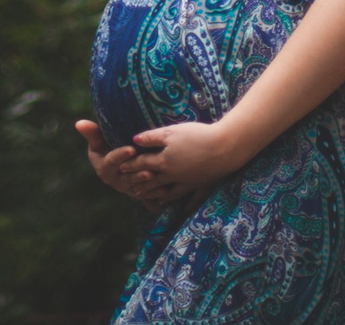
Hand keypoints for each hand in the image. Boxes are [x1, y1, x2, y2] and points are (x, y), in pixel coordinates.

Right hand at [76, 119, 191, 212]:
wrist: (115, 165)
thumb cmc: (105, 147)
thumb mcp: (98, 141)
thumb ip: (92, 133)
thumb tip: (79, 123)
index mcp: (104, 166)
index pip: (111, 161)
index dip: (121, 156)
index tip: (131, 149)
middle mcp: (115, 179)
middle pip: (126, 178)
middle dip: (137, 174)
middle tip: (148, 170)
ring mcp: (127, 187)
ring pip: (137, 188)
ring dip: (147, 186)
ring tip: (156, 179)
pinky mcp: (138, 194)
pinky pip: (146, 198)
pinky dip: (155, 197)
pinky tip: (165, 193)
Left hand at [126, 119, 242, 197]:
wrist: (223, 148)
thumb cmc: (196, 136)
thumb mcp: (171, 132)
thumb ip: (152, 137)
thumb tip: (134, 140)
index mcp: (164, 161)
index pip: (143, 164)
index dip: (131, 165)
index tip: (121, 169)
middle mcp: (173, 175)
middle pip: (154, 181)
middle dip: (142, 185)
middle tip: (131, 190)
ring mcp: (188, 182)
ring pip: (170, 192)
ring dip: (159, 196)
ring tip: (153, 199)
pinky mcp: (201, 184)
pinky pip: (191, 198)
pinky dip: (186, 205)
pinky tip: (184, 210)